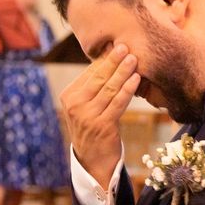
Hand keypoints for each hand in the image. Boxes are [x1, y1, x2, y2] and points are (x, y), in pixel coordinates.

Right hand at [60, 44, 139, 188]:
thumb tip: (110, 53)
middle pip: (98, 78)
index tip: (116, 43)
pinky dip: (127, 89)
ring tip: (133, 59)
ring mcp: (87, 116)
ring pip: (109, 89)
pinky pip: (117, 103)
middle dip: (113, 60)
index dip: (104, 58)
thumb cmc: (94, 125)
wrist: (93, 160)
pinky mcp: (102, 126)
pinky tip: (136, 79)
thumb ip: (96, 83)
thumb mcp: (88, 103)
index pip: (89, 72)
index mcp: (69, 95)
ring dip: (123, 72)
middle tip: (124, 46)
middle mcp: (75, 105)